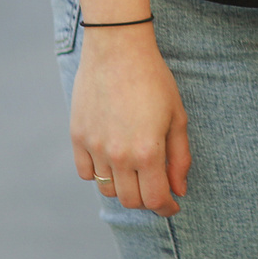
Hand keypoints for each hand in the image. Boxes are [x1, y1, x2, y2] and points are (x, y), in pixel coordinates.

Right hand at [69, 28, 190, 216]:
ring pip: (107, 189)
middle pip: (130, 200)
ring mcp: (94, 147)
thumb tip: (179, 189)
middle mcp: (118, 155)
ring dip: (124, 187)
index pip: (155, 199)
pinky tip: (113, 159)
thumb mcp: (177, 116)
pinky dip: (100, 174)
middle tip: (157, 187)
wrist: (117, 50)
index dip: (166, 208)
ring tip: (136, 170)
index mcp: (147, 151)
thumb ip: (180, 157)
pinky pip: (86, 173)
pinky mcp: (77, 138)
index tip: (172, 206)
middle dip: (147, 199)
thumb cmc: (153, 80)